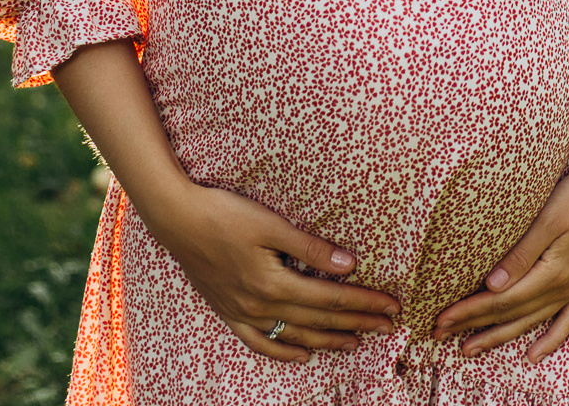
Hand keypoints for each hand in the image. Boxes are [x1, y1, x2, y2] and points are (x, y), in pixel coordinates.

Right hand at [140, 180, 400, 362]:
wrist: (176, 219)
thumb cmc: (224, 214)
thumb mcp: (271, 225)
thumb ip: (310, 248)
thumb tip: (347, 264)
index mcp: (275, 284)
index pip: (332, 298)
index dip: (364, 303)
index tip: (391, 307)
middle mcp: (261, 306)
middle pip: (319, 320)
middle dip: (357, 323)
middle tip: (389, 327)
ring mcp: (243, 313)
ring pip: (294, 336)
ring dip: (328, 340)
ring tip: (355, 343)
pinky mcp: (228, 312)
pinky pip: (259, 342)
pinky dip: (283, 351)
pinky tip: (302, 354)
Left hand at [431, 152, 568, 362]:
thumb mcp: (548, 218)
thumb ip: (520, 255)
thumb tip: (492, 286)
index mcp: (553, 272)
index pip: (501, 300)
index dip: (469, 311)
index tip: (440, 320)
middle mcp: (565, 286)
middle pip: (512, 314)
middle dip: (474, 326)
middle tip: (440, 335)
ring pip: (532, 321)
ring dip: (501, 336)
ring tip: (471, 348)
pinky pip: (566, 320)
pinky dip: (550, 340)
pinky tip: (534, 355)